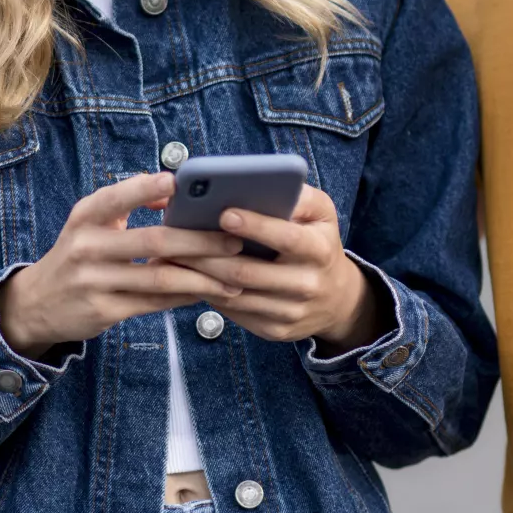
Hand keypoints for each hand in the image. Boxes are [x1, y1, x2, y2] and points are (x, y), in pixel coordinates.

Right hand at [0, 172, 243, 359]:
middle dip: (199, 241)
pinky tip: (207, 292)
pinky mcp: (103, 311)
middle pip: (153, 241)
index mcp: (86, 217)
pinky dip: (184, 296)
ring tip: (233, 276)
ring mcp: (94, 281)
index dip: (146, 188)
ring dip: (202, 277)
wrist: (37, 302)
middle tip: (234, 241)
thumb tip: (172, 190)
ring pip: (159, 277)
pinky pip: (153, 303)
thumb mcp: (90, 221)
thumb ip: (126, 203)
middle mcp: (88, 247)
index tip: (178, 183)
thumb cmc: (77, 253)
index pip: (117, 197)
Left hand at [171, 185, 391, 353]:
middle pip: (248, 271)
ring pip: (235, 295)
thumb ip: (298, 196)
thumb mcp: (321, 213)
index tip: (224, 212)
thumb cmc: (318, 242)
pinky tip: (190, 277)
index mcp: (319, 250)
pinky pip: (235, 312)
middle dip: (208, 254)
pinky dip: (210, 294)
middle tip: (177, 236)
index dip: (255, 226)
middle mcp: (307, 284)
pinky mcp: (275, 330)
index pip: (286, 238)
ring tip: (174, 256)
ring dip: (200, 276)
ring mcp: (291, 312)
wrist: (337, 298)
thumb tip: (260, 182)